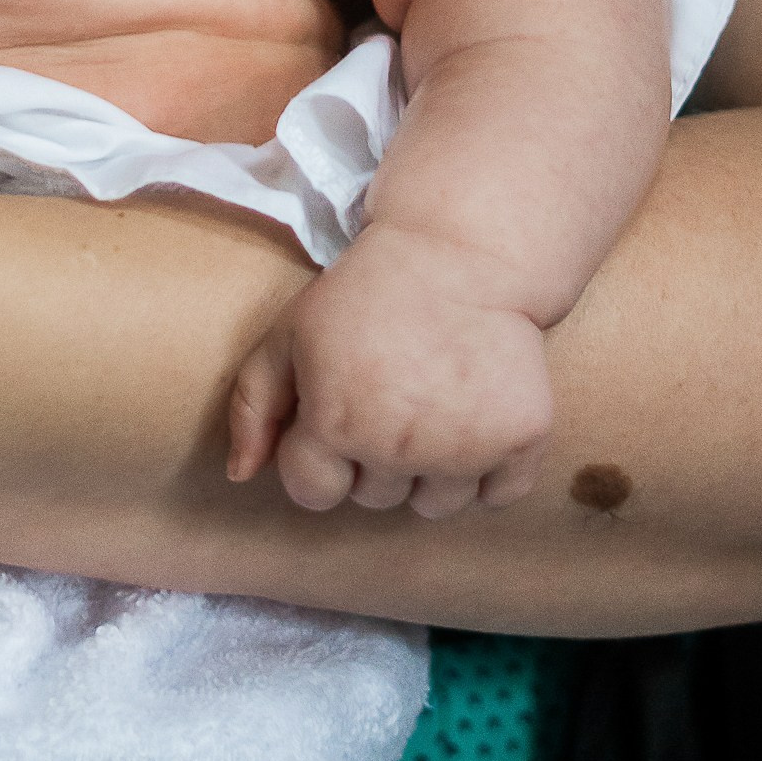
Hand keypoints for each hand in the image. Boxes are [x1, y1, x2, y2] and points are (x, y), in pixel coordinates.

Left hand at [226, 222, 556, 520]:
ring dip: (431, 471)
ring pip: (436, 506)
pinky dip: (489, 471)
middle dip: (374, 460)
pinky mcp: (521, 439)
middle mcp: (400, 445)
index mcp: (336, 422)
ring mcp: (465, 446)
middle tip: (391, 396)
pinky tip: (476, 417)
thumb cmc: (364, 296)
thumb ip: (252, 406)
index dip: (318, 458)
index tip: (336, 417)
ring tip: (434, 407)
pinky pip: (498, 497)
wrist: (461, 254)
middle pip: (375, 500)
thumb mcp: (289, 334)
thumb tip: (240, 476)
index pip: (313, 493)